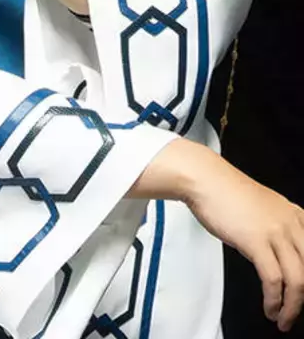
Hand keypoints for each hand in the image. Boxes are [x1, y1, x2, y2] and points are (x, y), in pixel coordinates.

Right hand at [186, 155, 303, 331]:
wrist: (205, 179)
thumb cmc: (225, 191)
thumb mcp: (262, 207)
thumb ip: (276, 227)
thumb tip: (277, 254)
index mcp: (294, 214)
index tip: (302, 294)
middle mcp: (290, 222)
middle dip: (303, 297)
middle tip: (294, 311)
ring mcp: (275, 231)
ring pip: (298, 280)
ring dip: (292, 307)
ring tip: (282, 319)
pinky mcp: (256, 241)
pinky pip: (274, 280)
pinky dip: (274, 300)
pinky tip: (269, 307)